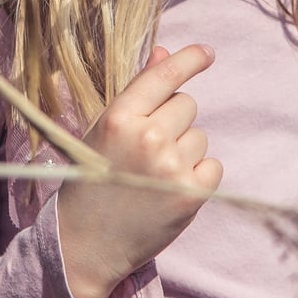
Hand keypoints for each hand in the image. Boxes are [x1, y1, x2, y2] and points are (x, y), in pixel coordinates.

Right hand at [55, 44, 222, 297]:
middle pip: (187, 104)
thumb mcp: (102, 132)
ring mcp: (171, 166)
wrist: (85, 244)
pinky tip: (171, 189)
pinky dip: (198, 175)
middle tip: (147, 149)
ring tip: (153, 174)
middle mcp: (147, 137)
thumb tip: (166, 54)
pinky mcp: (191, 194)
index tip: (207, 53)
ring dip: (184, 149)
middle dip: (173, 120)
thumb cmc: (91, 182)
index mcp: (119, 117)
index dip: (190, 59)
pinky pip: (213, 165)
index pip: (164, 75)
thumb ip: (136, 93)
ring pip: (200, 135)